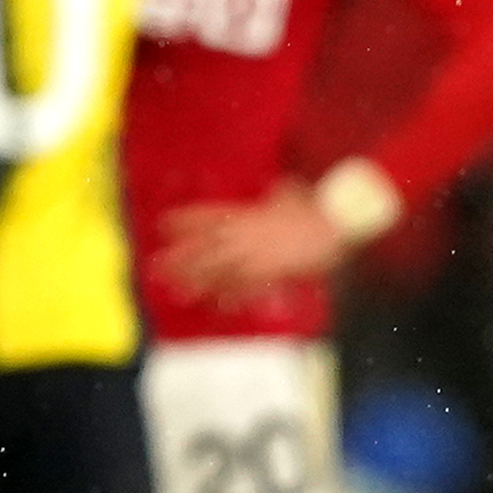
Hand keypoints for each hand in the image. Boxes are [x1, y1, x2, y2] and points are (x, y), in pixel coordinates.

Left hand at [156, 181, 347, 305]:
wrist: (337, 224)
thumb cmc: (317, 208)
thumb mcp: (294, 196)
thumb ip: (281, 194)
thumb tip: (280, 186)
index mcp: (248, 214)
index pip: (209, 216)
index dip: (185, 220)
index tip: (163, 225)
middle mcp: (246, 234)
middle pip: (205, 247)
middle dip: (180, 258)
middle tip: (155, 266)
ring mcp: (257, 254)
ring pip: (220, 270)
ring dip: (198, 281)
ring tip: (177, 291)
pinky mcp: (272, 272)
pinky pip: (248, 287)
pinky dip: (234, 296)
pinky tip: (220, 306)